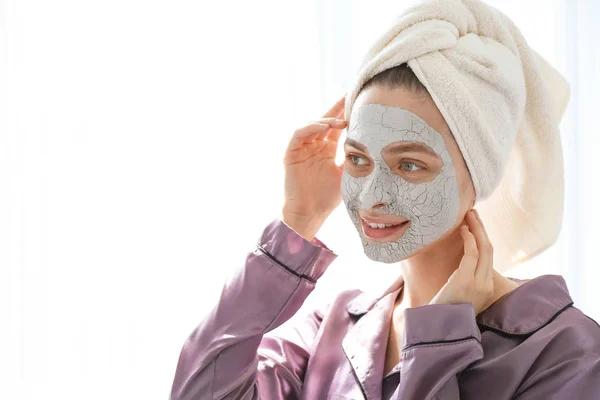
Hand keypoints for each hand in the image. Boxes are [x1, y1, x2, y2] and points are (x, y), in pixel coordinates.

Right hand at [282, 95, 347, 240]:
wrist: (309, 213)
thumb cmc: (327, 198)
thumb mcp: (347, 175)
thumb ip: (355, 159)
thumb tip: (377, 146)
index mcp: (327, 149)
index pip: (337, 127)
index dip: (346, 114)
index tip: (358, 102)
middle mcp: (314, 146)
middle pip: (325, 121)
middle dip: (336, 108)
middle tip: (349, 95)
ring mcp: (302, 148)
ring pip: (312, 125)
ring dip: (325, 120)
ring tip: (339, 120)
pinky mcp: (291, 153)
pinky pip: (299, 135)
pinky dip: (310, 128)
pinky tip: (323, 127)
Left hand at [429, 209, 494, 314]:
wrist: (436, 328)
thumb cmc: (443, 310)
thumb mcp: (459, 293)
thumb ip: (465, 277)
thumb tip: (462, 258)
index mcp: (487, 288)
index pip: (489, 257)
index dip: (483, 238)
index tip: (476, 225)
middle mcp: (487, 286)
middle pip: (490, 250)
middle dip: (482, 229)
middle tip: (473, 213)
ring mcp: (479, 284)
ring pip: (484, 249)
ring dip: (476, 229)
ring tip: (468, 215)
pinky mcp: (466, 282)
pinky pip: (471, 255)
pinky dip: (468, 239)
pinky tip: (463, 229)